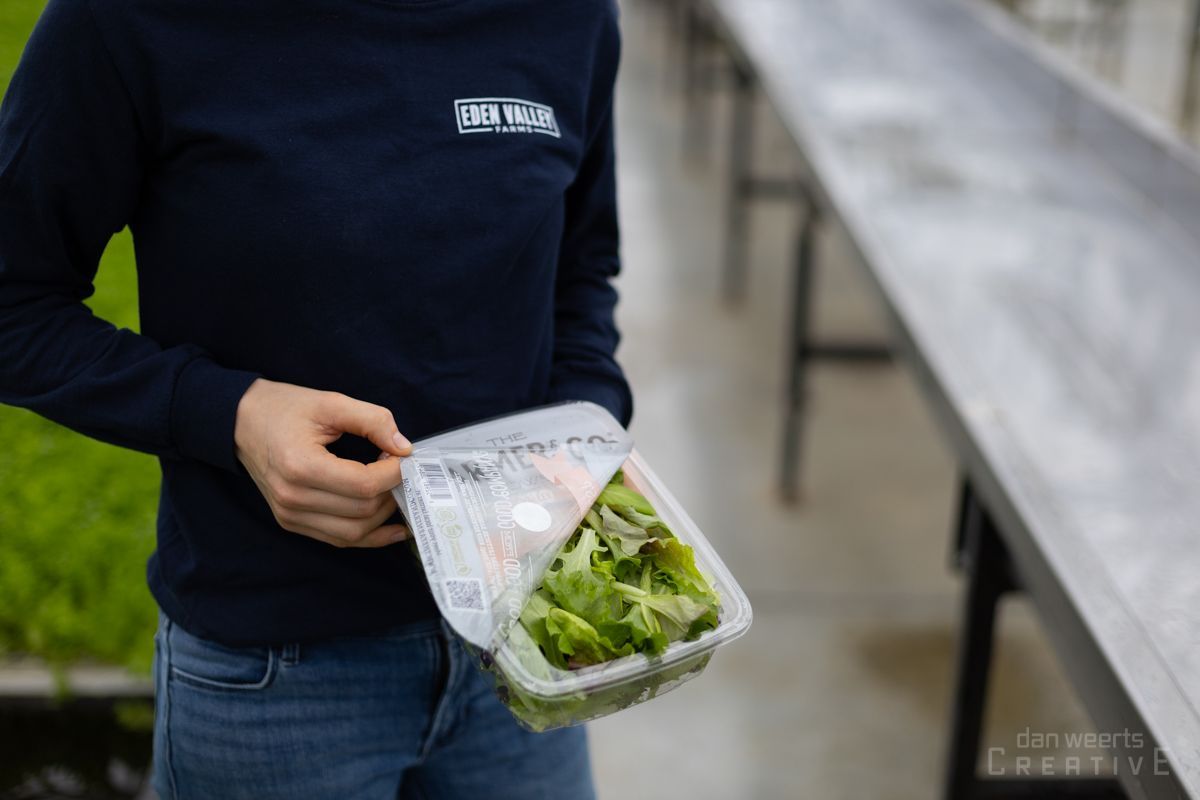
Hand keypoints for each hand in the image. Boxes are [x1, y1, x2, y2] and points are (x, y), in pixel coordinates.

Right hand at [233, 378, 412, 547]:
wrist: (241, 422)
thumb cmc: (285, 408)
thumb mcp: (331, 402)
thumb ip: (372, 420)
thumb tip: (404, 448)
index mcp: (300, 466)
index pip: (363, 484)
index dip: (394, 473)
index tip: (404, 456)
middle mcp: (292, 498)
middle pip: (362, 511)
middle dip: (392, 492)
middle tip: (401, 470)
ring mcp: (290, 515)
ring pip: (354, 533)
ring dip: (384, 516)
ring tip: (395, 490)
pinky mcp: (292, 522)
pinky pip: (339, 540)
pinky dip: (369, 535)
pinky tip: (393, 526)